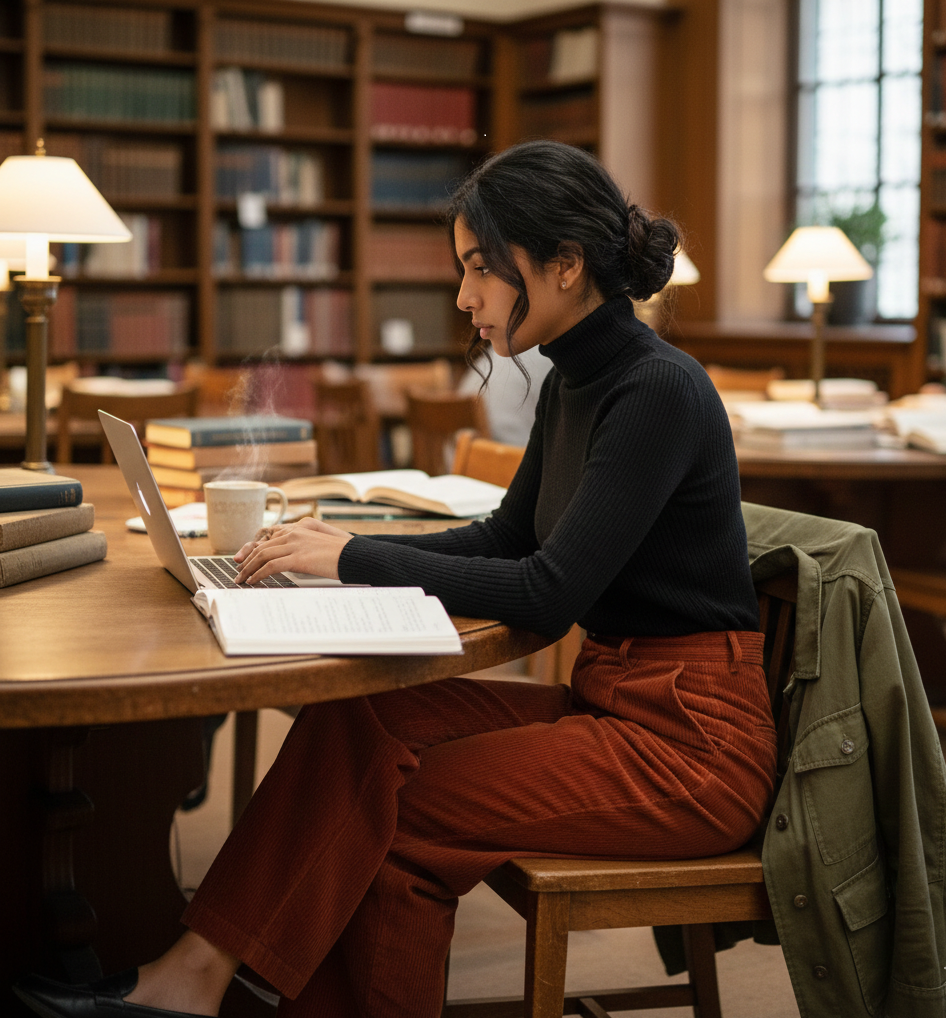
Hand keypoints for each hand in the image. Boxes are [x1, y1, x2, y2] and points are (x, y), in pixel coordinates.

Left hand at [233, 518, 352, 583]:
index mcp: (299, 529)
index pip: (268, 537)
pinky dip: (258, 574)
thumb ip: (303, 548)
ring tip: (242, 580)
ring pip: (262, 555)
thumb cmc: (342, 554)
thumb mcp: (319, 546)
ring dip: (248, 569)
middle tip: (238, 572)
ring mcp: (295, 544)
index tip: (244, 560)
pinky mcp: (298, 557)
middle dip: (246, 561)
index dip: (253, 549)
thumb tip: (292, 561)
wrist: (355, 555)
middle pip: (261, 546)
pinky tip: (254, 581)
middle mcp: (294, 533)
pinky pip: (270, 566)